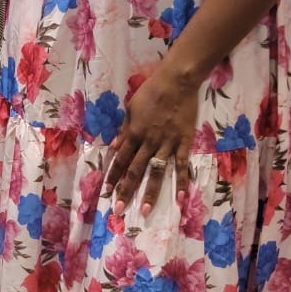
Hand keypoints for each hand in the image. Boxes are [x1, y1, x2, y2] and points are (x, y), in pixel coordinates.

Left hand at [104, 61, 199, 215]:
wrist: (177, 81)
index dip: (113, 176)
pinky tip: (179, 198)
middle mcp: (148, 142)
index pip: (121, 159)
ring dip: (150, 192)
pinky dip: (181, 182)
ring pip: (156, 172)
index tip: (106, 192)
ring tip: (145, 210)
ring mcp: (167, 143)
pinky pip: (182, 165)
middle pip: (135, 170)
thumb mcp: (131, 109)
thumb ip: (124, 130)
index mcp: (134, 133)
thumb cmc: (151, 91)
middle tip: (119, 210)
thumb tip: (114, 147)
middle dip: (126, 190)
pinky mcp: (184, 143)